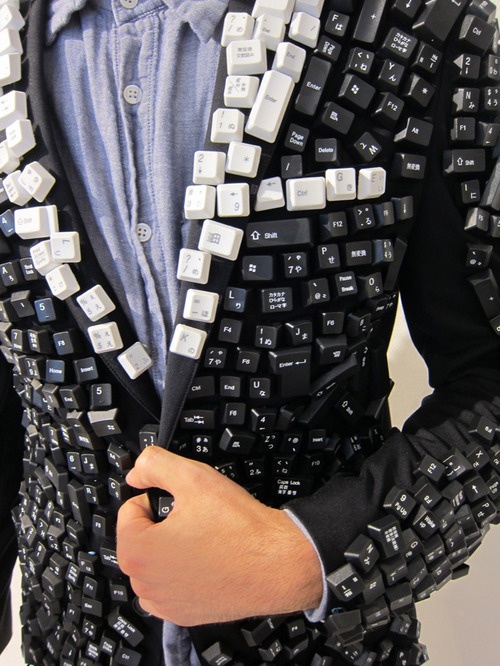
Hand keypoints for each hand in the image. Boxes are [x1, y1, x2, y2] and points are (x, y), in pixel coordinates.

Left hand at [116, 446, 322, 626]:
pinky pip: (168, 588)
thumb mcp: (195, 479)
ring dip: (168, 550)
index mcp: (139, 551)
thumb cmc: (240, 529)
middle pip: (139, 538)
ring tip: (202, 540)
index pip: (129, 510)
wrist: (277, 565)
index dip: (156, 498)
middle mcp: (145, 584)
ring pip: (153, 563)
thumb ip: (156, 466)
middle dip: (160, 525)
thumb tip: (137, 471)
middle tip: (194, 519)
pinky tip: (205, 562)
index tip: (180, 503)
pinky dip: (179, 575)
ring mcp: (164, 604)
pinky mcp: (183, 616)